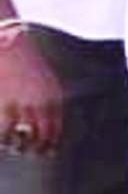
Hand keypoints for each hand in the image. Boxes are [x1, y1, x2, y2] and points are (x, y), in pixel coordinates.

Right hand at [0, 31, 62, 155]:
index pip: (56, 128)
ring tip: (11, 145)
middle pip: (42, 136)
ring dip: (16, 146)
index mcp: (53, 96)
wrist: (9, 41)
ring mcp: (21, 103)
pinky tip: (1, 139)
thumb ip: (46, 99)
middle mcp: (41, 102)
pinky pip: (4, 131)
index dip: (51, 143)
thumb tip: (40, 122)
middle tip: (27, 152)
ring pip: (21, 138)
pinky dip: (2, 139)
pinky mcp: (4, 104)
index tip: (47, 152)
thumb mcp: (43, 79)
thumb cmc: (23, 60)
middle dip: (35, 149)